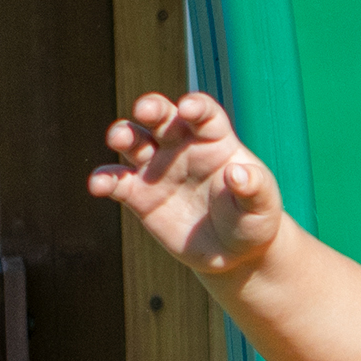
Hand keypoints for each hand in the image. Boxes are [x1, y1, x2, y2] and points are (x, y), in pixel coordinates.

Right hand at [89, 91, 282, 274]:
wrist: (233, 253)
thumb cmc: (252, 220)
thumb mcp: (262, 206)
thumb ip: (255, 187)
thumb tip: (239, 173)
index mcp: (215, 141)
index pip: (203, 114)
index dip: (196, 107)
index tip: (189, 108)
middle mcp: (182, 147)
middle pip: (162, 118)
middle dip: (152, 108)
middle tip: (146, 110)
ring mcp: (158, 169)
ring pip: (134, 141)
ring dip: (123, 134)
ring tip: (118, 139)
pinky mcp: (140, 196)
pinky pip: (117, 182)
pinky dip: (105, 180)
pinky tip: (98, 185)